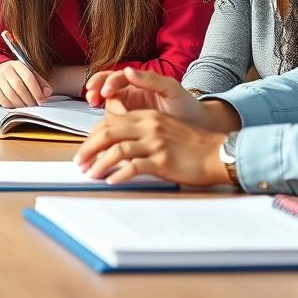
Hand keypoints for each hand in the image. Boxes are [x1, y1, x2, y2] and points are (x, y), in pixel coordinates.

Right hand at [0, 61, 51, 106]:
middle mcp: (6, 69)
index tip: (42, 100)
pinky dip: (11, 106)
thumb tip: (47, 93)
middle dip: (29, 99)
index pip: (29, 77)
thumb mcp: (28, 74)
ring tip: (27, 107)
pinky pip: (2, 100)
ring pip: (11, 94)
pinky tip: (16, 107)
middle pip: (19, 87)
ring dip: (21, 104)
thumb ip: (40, 82)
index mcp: (18, 64)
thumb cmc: (16, 75)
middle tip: (34, 106)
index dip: (36, 91)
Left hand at [73, 109, 230, 185]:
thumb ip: (141, 131)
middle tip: (80, 163)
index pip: (110, 122)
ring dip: (99, 163)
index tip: (84, 149)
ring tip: (91, 174)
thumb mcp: (163, 129)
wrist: (217, 153)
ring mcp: (156, 143)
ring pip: (117, 150)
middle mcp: (149, 126)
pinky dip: (119, 174)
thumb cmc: (191, 145)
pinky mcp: (163, 160)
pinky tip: (112, 181)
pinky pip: (134, 167)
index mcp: (147, 116)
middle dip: (89, 148)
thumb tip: (116, 145)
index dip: (92, 136)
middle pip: (108, 133)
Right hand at [86, 66, 207, 122]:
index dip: (107, 82)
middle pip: (105, 90)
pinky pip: (113, 125)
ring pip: (106, 108)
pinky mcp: (129, 128)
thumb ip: (151, 79)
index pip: (116, 77)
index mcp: (139, 83)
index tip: (106, 91)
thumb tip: (129, 71)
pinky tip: (105, 131)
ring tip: (100, 115)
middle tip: (91, 97)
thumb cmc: (187, 107)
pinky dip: (106, 126)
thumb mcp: (172, 89)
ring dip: (100, 109)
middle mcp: (130, 95)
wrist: (198, 129)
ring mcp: (129, 111)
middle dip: (95, 90)